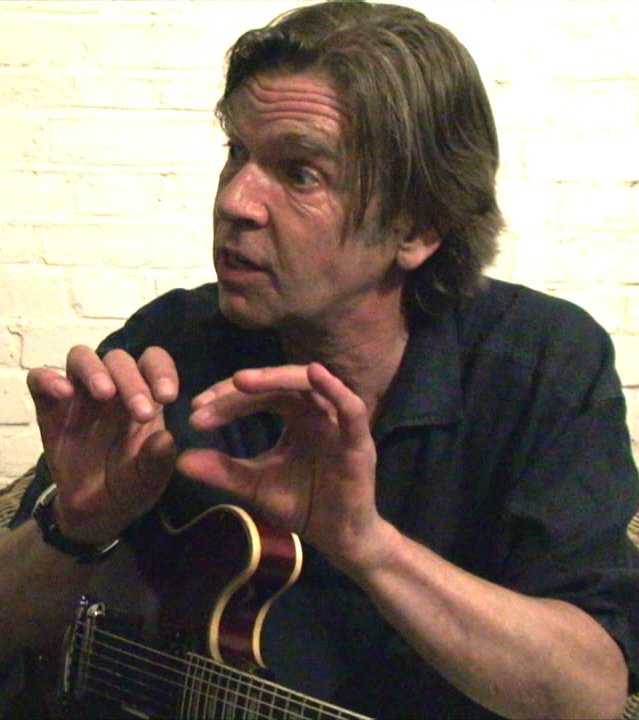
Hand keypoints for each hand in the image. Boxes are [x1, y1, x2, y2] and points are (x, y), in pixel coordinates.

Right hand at [27, 345, 178, 543]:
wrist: (98, 512)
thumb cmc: (131, 484)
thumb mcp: (150, 478)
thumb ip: (158, 460)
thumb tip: (164, 438)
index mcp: (144, 395)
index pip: (152, 361)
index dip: (161, 370)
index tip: (168, 396)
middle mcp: (113, 388)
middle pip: (118, 360)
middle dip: (132, 381)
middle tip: (143, 413)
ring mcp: (79, 395)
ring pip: (81, 358)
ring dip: (94, 370)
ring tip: (104, 393)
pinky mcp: (50, 408)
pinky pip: (40, 380)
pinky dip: (48, 379)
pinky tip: (63, 393)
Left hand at [177, 363, 383, 567]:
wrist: (339, 537)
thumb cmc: (303, 505)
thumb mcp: (255, 487)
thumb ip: (223, 471)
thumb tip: (180, 459)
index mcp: (295, 417)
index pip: (257, 396)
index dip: (226, 400)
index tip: (195, 412)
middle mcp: (316, 412)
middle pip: (278, 384)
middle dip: (241, 389)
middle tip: (207, 399)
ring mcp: (337, 422)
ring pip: (309, 386)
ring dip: (276, 378)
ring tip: (242, 380)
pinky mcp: (358, 438)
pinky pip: (350, 407)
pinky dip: (334, 387)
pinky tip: (314, 373)